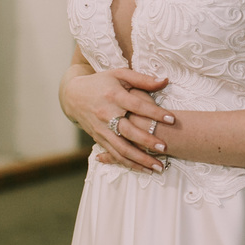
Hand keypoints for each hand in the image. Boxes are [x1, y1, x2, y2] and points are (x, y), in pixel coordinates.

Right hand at [60, 66, 174, 172]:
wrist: (73, 95)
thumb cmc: (101, 82)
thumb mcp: (119, 74)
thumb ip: (142, 79)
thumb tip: (165, 80)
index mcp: (114, 96)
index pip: (137, 106)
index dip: (155, 113)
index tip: (172, 119)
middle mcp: (107, 114)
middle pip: (128, 131)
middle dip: (147, 141)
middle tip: (165, 147)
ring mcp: (102, 129)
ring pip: (121, 149)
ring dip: (140, 160)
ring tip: (158, 167)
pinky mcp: (98, 139)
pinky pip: (115, 154)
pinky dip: (129, 164)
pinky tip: (144, 170)